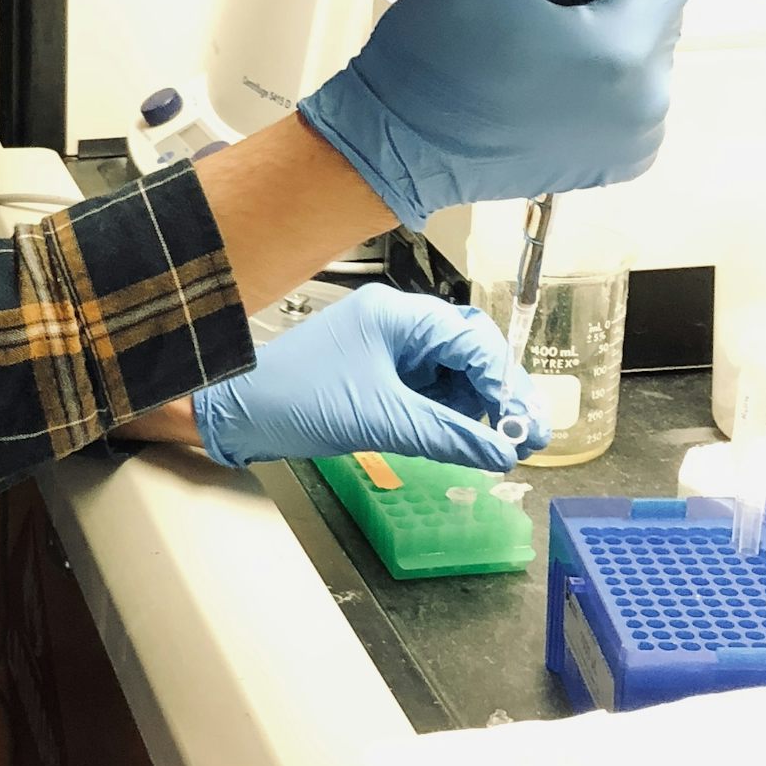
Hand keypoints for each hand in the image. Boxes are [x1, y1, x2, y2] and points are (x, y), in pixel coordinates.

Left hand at [190, 284, 550, 471]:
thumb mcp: (380, 420)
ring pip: (452, 373)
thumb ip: (447, 435)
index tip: (527, 425)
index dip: (506, 384)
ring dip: (477, 406)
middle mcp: (396, 324)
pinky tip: (463, 438)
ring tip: (497, 442)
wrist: (238, 412)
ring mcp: (387, 348)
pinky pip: (428, 389)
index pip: (473, 340)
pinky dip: (449, 413)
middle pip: (469, 351)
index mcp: (397, 315)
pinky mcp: (378, 374)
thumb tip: (499, 449)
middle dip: (499, 393)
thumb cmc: (292, 398)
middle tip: (525, 435)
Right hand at [298, 0, 701, 226]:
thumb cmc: (431, 59)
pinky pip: (629, 94)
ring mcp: (636, 138)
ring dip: (601, 31)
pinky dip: (597, 76)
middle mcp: (648, 102)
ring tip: (534, 41)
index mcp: (623, 51)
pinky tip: (542, 77)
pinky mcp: (617, 162)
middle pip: (657, 8)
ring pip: (642, 49)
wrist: (397, 146)